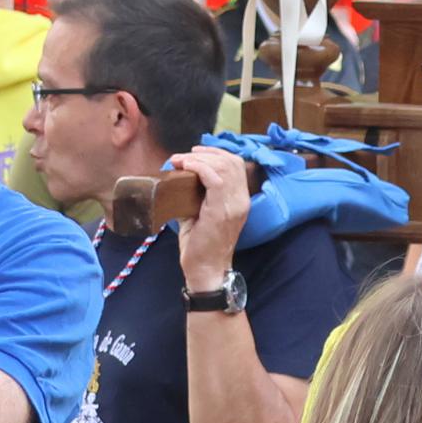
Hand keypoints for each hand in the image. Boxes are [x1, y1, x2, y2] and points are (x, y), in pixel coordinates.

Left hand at [172, 144, 252, 291]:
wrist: (205, 270)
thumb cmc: (201, 245)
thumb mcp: (200, 214)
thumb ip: (197, 194)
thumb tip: (179, 177)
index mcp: (240, 200)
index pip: (236, 164)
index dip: (216, 152)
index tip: (195, 153)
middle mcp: (241, 200)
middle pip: (231, 161)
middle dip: (206, 152)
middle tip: (184, 156)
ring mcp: (234, 205)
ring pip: (224, 167)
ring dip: (199, 158)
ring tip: (181, 160)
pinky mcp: (221, 211)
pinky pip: (215, 179)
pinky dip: (199, 167)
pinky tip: (185, 167)